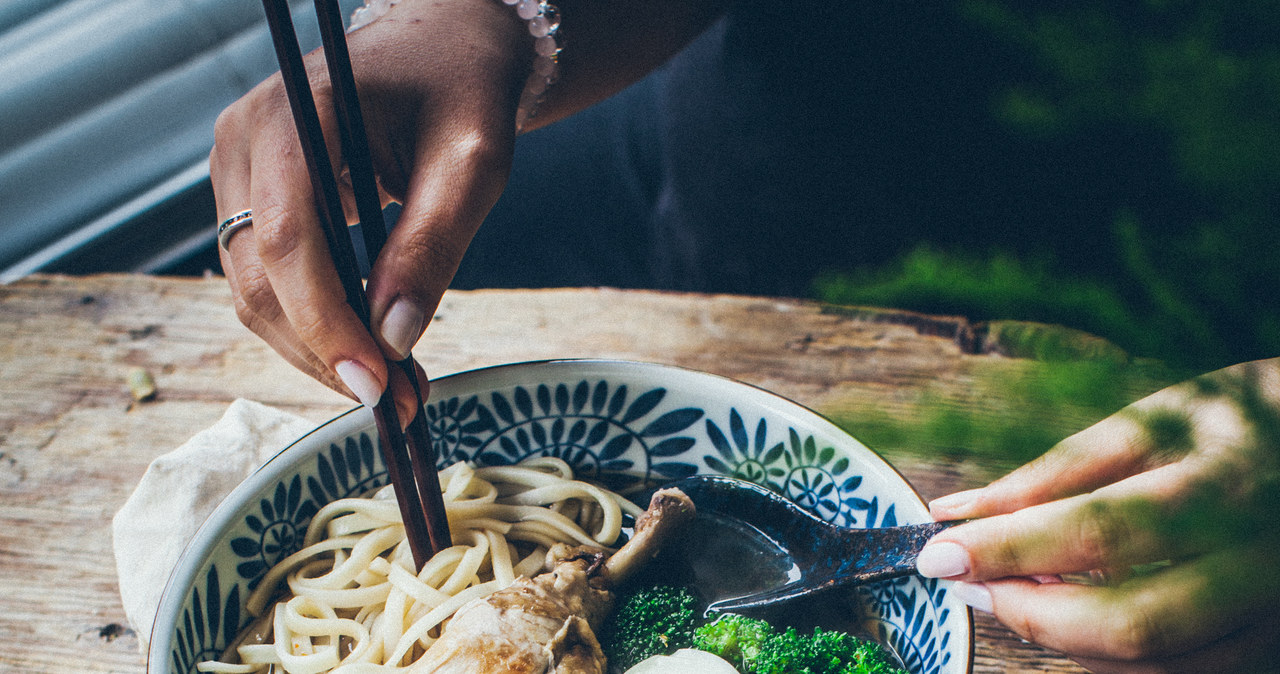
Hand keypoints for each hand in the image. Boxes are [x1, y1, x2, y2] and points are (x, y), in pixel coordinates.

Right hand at [210, 0, 728, 416]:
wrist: (443, 50)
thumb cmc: (463, 90)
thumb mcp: (471, 161)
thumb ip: (432, 243)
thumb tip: (394, 339)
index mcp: (292, 114)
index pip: (286, 238)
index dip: (325, 321)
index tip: (376, 385)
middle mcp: (244, 143)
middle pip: (259, 277)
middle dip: (327, 352)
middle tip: (401, 403)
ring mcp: (238, 173)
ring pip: (254, 292)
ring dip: (319, 351)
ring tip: (395, 389)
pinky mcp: (253, 201)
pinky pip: (269, 281)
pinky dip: (316, 325)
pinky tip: (370, 353)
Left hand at [918, 358, 1279, 672]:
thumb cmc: (1240, 425)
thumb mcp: (1153, 422)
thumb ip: (1056, 472)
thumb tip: (960, 510)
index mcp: (1223, 487)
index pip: (1101, 531)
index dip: (1010, 550)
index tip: (938, 554)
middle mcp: (1258, 563)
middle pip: (1132, 624)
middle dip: (1029, 613)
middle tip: (968, 582)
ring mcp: (1272, 616)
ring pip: (1154, 664)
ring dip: (1064, 639)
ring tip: (1013, 590)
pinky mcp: (1270, 645)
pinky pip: (1180, 673)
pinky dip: (1111, 654)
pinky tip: (1071, 612)